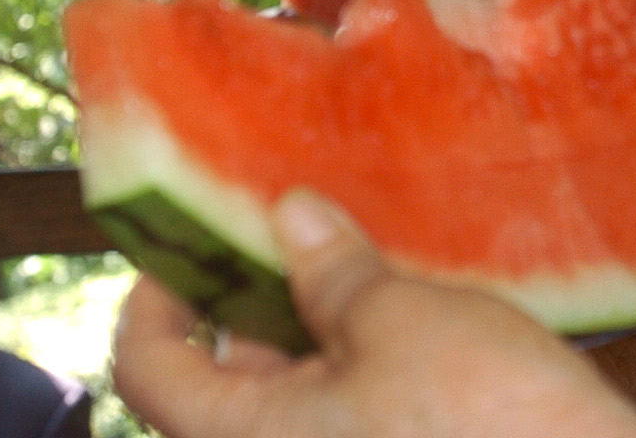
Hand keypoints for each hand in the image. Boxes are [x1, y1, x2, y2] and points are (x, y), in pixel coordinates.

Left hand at [113, 189, 635, 437]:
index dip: (155, 298)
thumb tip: (292, 219)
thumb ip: (332, 273)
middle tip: (292, 221)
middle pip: (225, 382)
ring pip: (297, 396)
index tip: (185, 241)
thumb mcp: (402, 322)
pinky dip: (361, 361)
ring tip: (359, 252)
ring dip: (316, 325)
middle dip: (255, 296)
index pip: (151, 368)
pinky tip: (408, 310)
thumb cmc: (484, 419)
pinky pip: (351, 413)